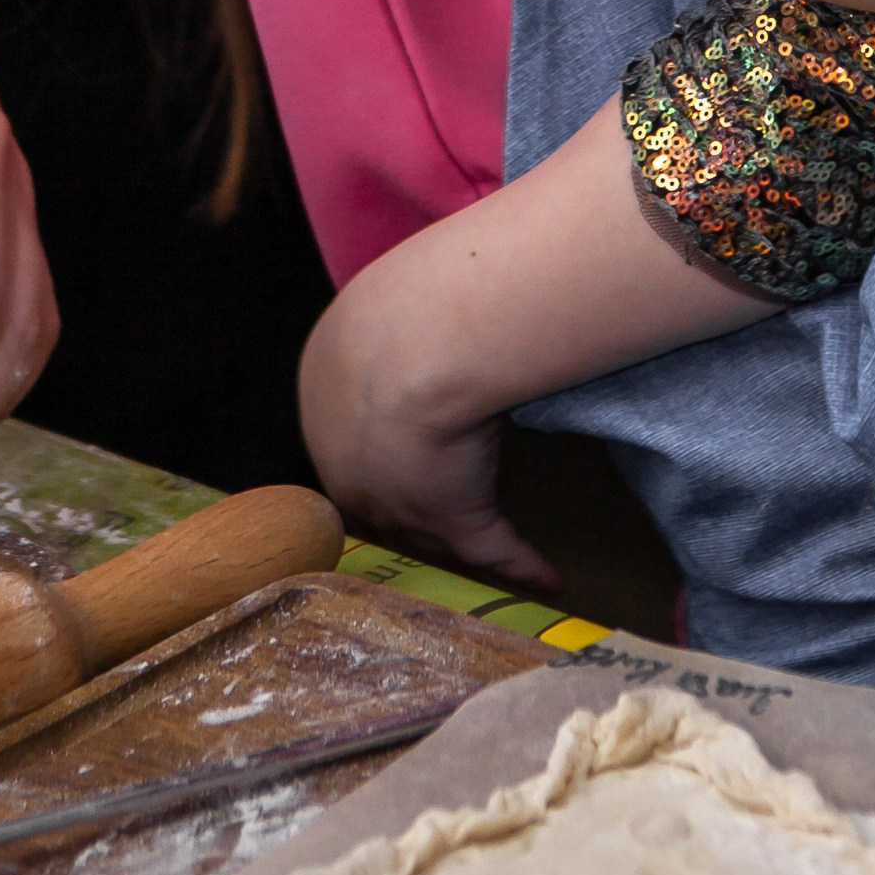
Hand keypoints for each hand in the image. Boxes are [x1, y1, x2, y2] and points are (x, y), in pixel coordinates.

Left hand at [298, 256, 556, 589]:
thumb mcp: (382, 302)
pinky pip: (492, 549)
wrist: (415, 340)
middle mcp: (349, 462)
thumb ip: (397, 315)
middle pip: (379, 498)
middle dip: (406, 510)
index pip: (350, 438)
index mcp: (325, 397)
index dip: (380, 448)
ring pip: (429, 532)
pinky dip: (521, 565)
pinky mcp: (454, 517)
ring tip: (485, 563)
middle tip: (436, 521)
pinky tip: (549, 578)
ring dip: (456, 547)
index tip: (408, 447)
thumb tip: (425, 296)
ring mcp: (398, 497)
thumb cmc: (402, 302)